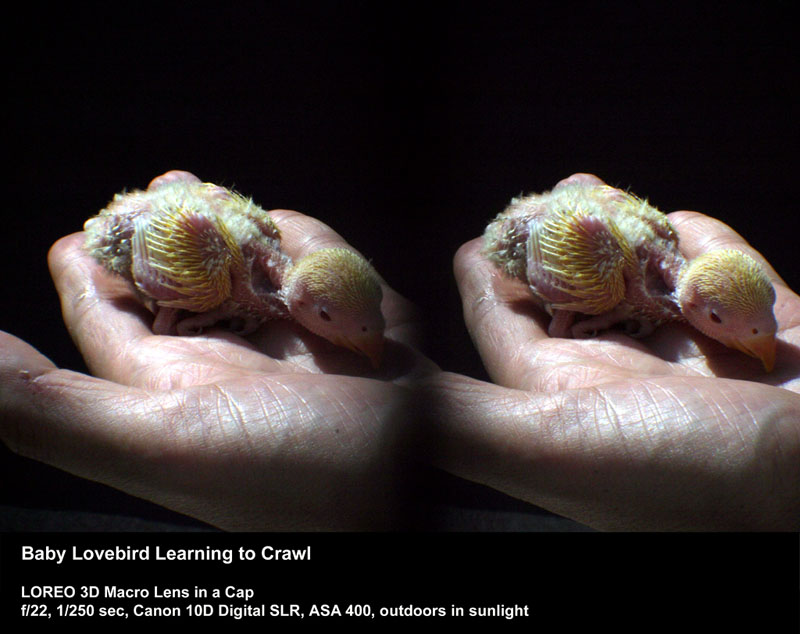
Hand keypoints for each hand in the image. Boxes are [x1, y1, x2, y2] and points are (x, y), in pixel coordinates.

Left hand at [1, 208, 433, 529]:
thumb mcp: (162, 443)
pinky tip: (306, 251)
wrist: (417, 476)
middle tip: (171, 184)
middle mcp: (223, 368)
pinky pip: (312, 271)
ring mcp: (287, 346)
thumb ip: (55, 409)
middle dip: (167, 232)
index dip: (86, 278)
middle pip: (180, 284)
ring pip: (247, 269)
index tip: (74, 235)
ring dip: (241, 231)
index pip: (110, 324)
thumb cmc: (292, 472)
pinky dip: (309, 249)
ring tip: (232, 204)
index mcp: (170, 391)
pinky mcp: (340, 330)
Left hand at [425, 201, 799, 529]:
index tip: (468, 244)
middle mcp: (621, 374)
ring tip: (591, 187)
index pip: (508, 328)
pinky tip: (678, 221)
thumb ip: (468, 420)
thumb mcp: (554, 445)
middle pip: (574, 293)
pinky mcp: (759, 329)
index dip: (483, 286)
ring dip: (619, 230)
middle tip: (542, 197)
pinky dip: (699, 245)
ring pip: (641, 277)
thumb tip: (386, 404)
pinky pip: (719, 274)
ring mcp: (693, 351)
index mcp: (564, 394)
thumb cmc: (689, 475)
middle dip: (553, 242)